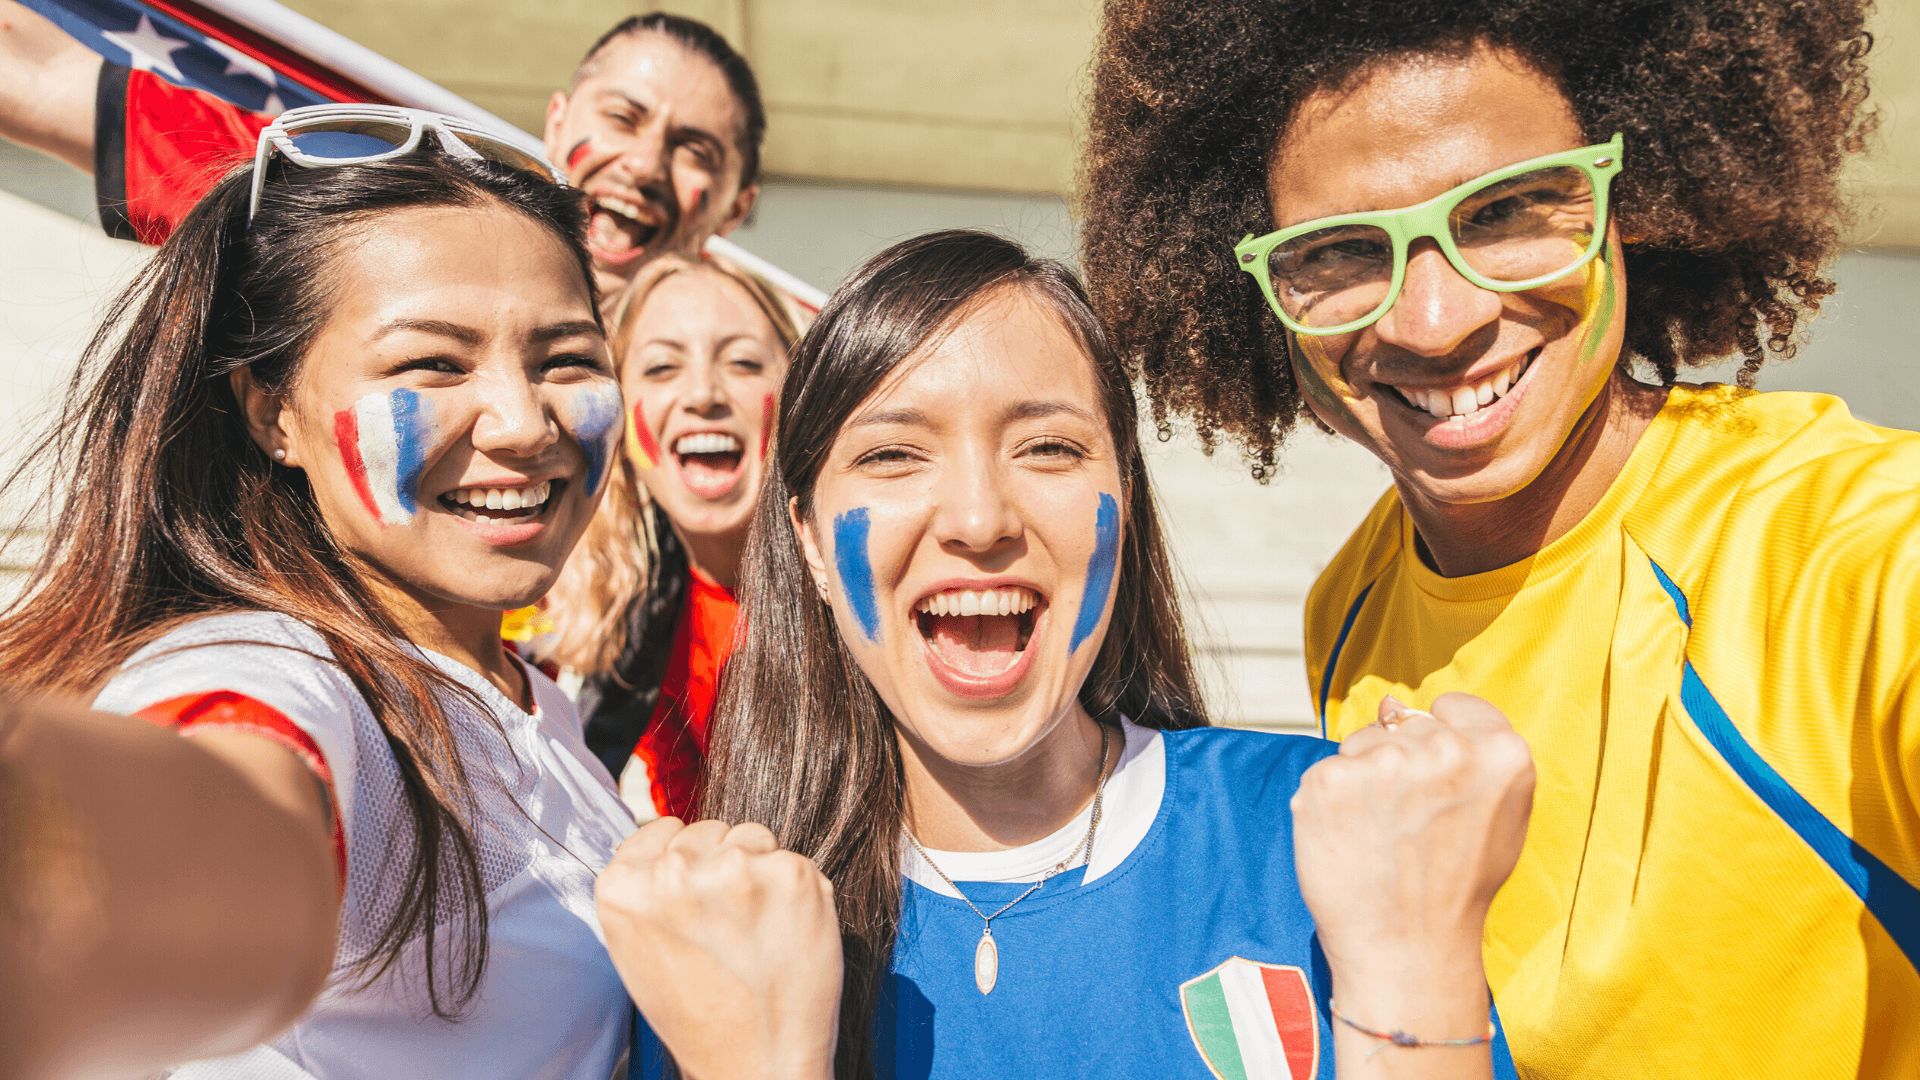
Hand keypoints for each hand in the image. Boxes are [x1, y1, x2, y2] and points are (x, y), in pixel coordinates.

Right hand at [596, 818, 841, 1079]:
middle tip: (728, 928)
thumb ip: (647, 889)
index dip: (682, 861)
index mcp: (623, 888)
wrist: (758, 1064)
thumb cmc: (700, 1016)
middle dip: (719, 866)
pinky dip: (794, 890)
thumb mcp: (641, 950)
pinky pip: (792, 858)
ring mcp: (736, 868)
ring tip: (755, 931)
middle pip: (707, 830)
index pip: (659, 830)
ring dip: (758, 870)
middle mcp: (674, 871)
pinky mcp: (791, 874)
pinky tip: (784, 931)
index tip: (693, 897)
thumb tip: (666, 839)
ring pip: (751, 836)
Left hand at [1291, 693, 1533, 1015]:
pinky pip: (1326, 772)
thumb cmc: (1453, 890)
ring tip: (1381, 838)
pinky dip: (1330, 803)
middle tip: (1409, 828)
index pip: (1452, 706)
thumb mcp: (1495, 818)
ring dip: (1362, 782)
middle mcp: (1445, 749)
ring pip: (1361, 746)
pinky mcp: (1331, 781)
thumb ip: (1466, 753)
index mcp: (1501, 753)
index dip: (1441, 742)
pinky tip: (1350, 841)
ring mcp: (1384, 763)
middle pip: (1402, 724)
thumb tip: (1392, 704)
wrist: (1407, 950)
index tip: (1437, 787)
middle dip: (1398, 764)